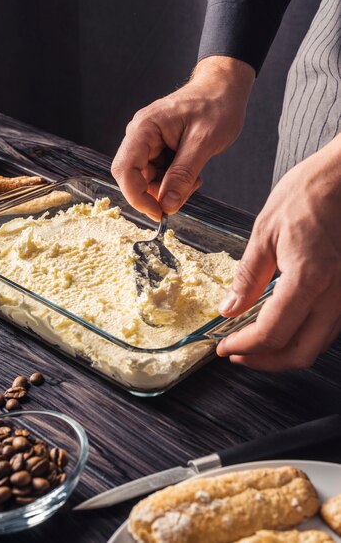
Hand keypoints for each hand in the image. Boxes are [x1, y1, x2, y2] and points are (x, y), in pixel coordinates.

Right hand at [111, 56, 253, 219]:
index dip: (137, 197)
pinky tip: (192, 171)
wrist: (223, 89)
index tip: (159, 213)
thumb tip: (168, 205)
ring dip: (170, 189)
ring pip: (147, 181)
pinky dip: (175, 182)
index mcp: (144, 128)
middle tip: (187, 192)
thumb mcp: (203, 142)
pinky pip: (158, 176)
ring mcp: (147, 143)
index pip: (125, 170)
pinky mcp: (157, 150)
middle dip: (158, 194)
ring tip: (195, 177)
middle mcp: (139, 136)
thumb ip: (183, 174)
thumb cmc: (216, 105)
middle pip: (134, 179)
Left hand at [217, 134, 340, 370]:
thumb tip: (229, 307)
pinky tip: (280, 325)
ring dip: (283, 351)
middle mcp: (335, 295)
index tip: (225, 347)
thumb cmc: (308, 194)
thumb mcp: (265, 232)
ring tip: (253, 342)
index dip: (245, 346)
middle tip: (237, 353)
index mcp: (310, 278)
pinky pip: (326, 329)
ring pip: (316, 345)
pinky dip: (300, 336)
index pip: (272, 333)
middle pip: (299, 352)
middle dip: (264, 360)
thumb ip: (248, 277)